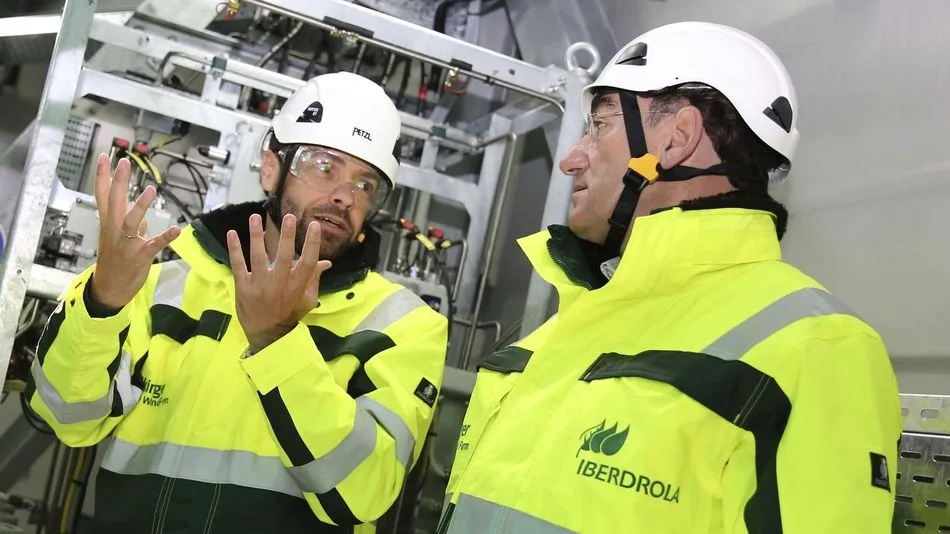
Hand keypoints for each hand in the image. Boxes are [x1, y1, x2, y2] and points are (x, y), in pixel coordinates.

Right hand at [90, 154, 180, 309]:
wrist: (109, 289)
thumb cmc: (115, 262)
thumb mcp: (117, 240)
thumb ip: (130, 225)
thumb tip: (142, 218)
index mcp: (108, 224)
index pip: (103, 195)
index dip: (103, 176)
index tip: (104, 156)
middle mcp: (114, 231)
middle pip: (114, 202)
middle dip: (118, 181)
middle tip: (123, 161)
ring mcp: (126, 244)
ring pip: (131, 221)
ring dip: (140, 206)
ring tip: (150, 189)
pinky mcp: (140, 256)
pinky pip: (154, 245)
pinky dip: (165, 237)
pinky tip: (176, 229)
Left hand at [227, 213, 331, 351]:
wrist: (266, 334)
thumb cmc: (289, 313)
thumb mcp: (307, 299)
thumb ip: (314, 279)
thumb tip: (326, 262)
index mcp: (297, 287)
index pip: (308, 263)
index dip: (312, 244)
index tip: (315, 226)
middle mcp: (279, 285)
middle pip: (285, 257)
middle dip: (287, 236)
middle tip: (289, 217)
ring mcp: (259, 286)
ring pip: (258, 257)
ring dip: (256, 236)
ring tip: (255, 217)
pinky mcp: (242, 287)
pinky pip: (238, 265)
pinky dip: (234, 249)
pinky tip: (232, 233)